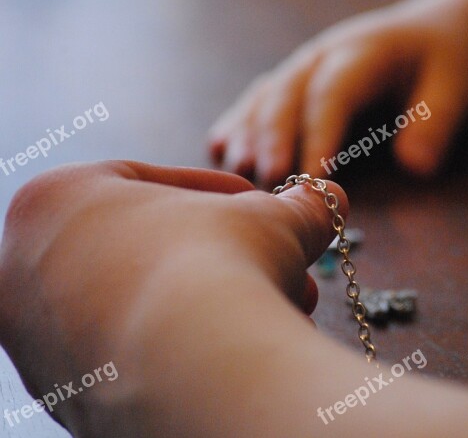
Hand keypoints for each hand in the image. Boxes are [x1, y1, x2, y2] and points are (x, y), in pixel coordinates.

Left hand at [0, 161, 343, 435]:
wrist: (196, 370)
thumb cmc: (219, 267)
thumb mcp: (271, 219)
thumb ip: (296, 207)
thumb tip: (329, 201)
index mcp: (54, 201)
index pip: (143, 180)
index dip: (218, 192)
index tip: (262, 207)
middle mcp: (25, 269)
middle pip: (145, 248)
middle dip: (224, 259)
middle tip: (277, 269)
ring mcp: (37, 339)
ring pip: (141, 305)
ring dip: (212, 304)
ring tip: (274, 312)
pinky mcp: (63, 396)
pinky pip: (132, 358)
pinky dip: (183, 350)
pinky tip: (238, 352)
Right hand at [208, 0, 467, 184]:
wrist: (434, 29)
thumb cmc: (447, 60)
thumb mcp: (456, 86)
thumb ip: (436, 124)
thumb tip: (417, 168)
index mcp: (363, 52)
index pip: (334, 92)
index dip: (321, 133)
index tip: (312, 176)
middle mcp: (324, 55)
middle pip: (288, 94)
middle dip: (274, 139)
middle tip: (268, 183)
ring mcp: (304, 66)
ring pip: (266, 97)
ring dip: (249, 135)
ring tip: (237, 176)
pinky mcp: (296, 80)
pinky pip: (260, 99)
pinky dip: (239, 123)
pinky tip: (219, 149)